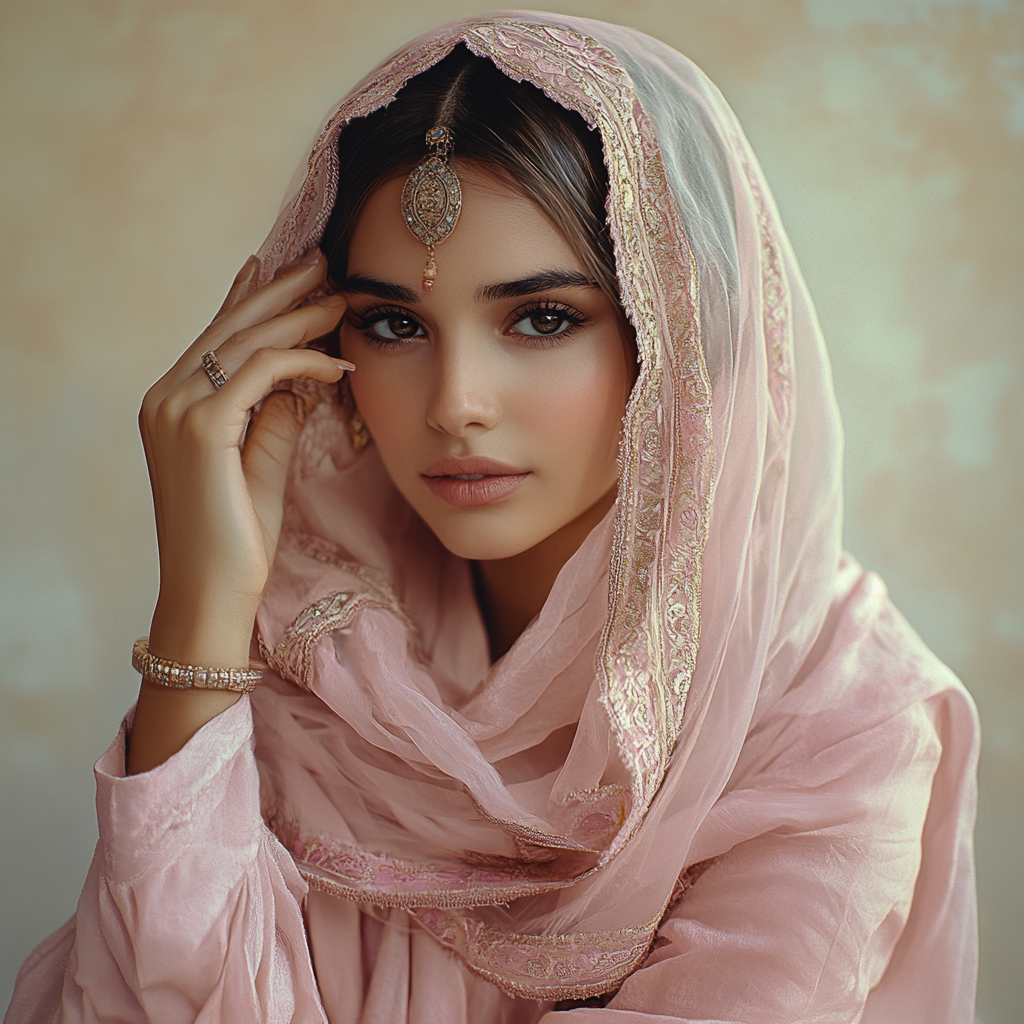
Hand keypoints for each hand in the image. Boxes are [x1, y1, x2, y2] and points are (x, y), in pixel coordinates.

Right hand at [129, 250, 348, 773]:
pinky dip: (303, 360)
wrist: (211, 591)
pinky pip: (262, 372)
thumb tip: (301, 379)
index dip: (255, 300)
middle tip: (322, 262)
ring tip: (338, 295)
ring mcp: (176, 410)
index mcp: (172, 405)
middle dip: (281, 291)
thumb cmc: (236, 537)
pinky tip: (336, 362)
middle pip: (231, 327)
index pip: (219, 338)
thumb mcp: (259, 464)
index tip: (290, 273)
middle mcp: (165, 397)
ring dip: (298, 315)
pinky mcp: (202, 428)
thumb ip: (273, 417)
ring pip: (246, 341)